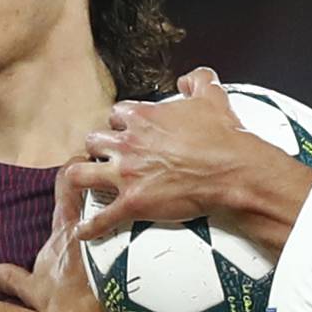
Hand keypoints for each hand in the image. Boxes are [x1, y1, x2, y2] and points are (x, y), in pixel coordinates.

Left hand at [70, 67, 311, 255]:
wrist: (232, 171)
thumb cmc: (223, 137)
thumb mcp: (212, 96)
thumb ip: (198, 80)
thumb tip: (188, 79)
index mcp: (142, 118)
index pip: (116, 115)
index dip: (120, 125)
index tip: (126, 132)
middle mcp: (128, 144)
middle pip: (93, 141)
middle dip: (97, 149)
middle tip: (105, 158)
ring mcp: (127, 174)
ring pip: (80, 174)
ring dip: (80, 180)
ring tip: (81, 186)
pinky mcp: (132, 203)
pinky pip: (100, 218)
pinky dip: (89, 227)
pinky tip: (82, 232)